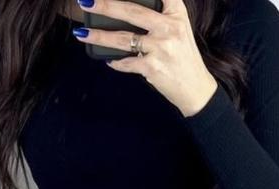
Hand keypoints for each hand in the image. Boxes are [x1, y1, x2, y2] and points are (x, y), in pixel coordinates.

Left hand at [74, 0, 218, 115]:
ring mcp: (161, 48)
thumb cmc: (183, 57)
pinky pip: (126, 62)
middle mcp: (169, 28)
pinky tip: (108, 60)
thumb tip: (124, 9)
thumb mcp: (179, 28)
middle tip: (86, 1)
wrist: (196, 89)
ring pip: (123, 38)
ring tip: (82, 33)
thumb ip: (161, 13)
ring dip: (99, 36)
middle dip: (105, 5)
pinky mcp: (152, 68)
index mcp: (176, 14)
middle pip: (132, 11)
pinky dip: (116, 62)